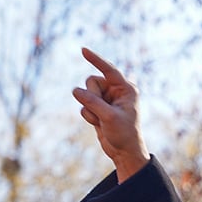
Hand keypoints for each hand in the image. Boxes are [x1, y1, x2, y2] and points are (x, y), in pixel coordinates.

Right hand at [72, 48, 150, 181]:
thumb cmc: (124, 134)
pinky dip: (88, 116)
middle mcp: (116, 90)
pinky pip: (83, 104)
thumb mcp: (109, 117)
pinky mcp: (98, 107)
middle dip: (92, 97)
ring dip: (89, 108)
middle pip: (91, 81)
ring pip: (85, 93)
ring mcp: (106, 98)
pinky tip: (99, 124)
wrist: (123, 151)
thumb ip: (92, 102)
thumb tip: (75, 90)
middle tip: (103, 112)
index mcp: (126, 89)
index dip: (96, 59)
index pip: (109, 69)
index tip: (83, 50)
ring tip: (102, 120)